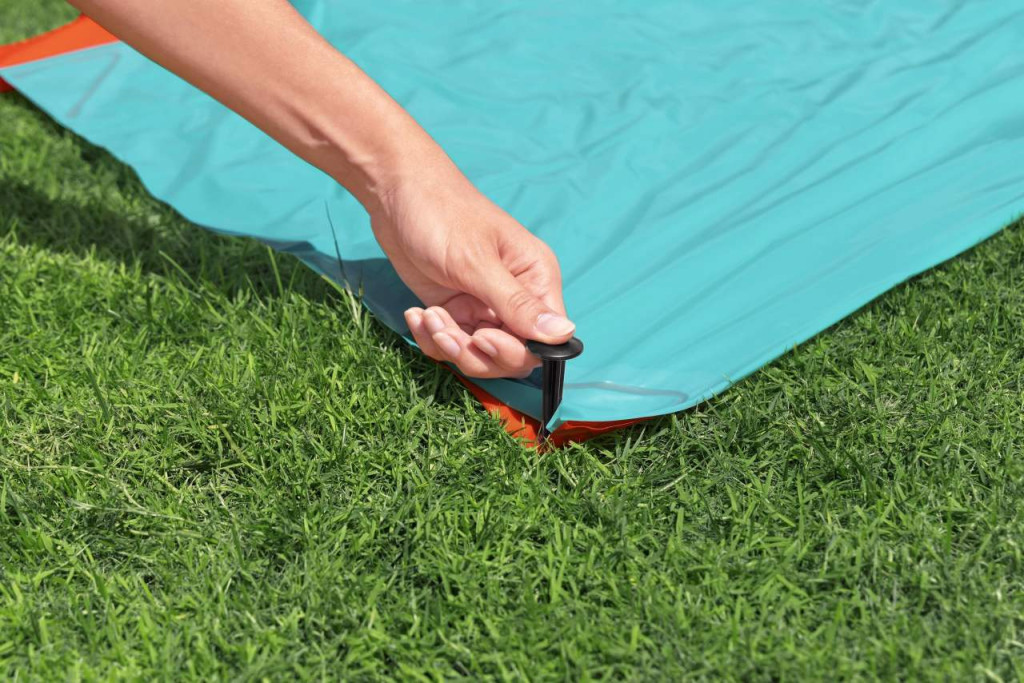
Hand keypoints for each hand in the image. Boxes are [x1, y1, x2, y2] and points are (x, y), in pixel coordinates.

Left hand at [370, 159, 574, 377]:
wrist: (396, 192)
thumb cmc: (443, 214)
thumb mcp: (477, 262)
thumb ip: (518, 304)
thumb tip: (565, 335)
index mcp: (536, 280)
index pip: (544, 340)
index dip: (515, 351)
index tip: (482, 337)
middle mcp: (515, 298)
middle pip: (512, 357)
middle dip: (476, 354)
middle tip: (445, 331)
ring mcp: (483, 306)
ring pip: (479, 356)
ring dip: (449, 345)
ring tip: (427, 318)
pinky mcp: (455, 310)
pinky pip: (451, 344)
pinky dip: (432, 338)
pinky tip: (417, 314)